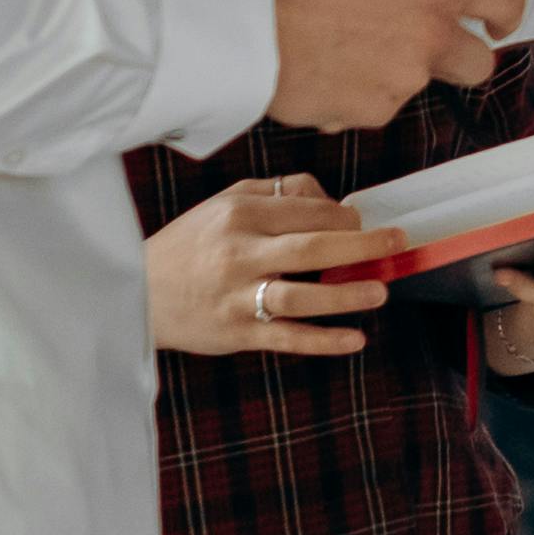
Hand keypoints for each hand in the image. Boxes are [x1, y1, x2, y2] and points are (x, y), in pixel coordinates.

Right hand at [148, 174, 400, 360]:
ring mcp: (238, 296)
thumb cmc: (191, 244)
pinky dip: (324, 341)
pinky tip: (355, 339)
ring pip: (302, 297)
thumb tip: (332, 201)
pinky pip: (288, 338)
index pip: (306, 210)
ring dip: (346, 295)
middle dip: (361, 246)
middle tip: (396, 244)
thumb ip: (278, 193)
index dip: (344, 217)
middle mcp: (239, 253)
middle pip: (312, 248)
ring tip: (380, 291)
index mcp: (239, 214)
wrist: (137, 292)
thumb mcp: (225, 203)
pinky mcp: (237, 333)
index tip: (363, 223)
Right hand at [252, 0, 522, 127]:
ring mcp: (399, 81)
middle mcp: (428, 38)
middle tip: (417, 29)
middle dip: (459, 50)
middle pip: (478, 62)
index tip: (493, 12)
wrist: (237, 15)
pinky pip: (375, 104)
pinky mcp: (366, 112)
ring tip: (346, 33)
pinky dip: (359, 89)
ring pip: (418, 81)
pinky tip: (327, 59)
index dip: (504, 8)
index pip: (507, 3)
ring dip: (397, 65)